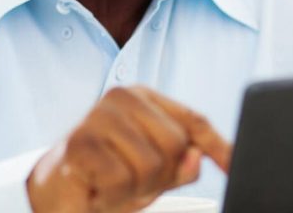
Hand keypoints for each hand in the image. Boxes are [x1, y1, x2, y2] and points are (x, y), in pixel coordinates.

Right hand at [26, 86, 231, 212]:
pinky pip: (122, 179)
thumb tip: (196, 157)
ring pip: (151, 165)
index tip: (237, 164)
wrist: (55, 193)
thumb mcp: (153, 174)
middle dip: (159, 177)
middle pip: (176, 145)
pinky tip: (97, 187)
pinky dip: (113, 195)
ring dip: (134, 188)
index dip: (219, 145)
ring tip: (112, 184)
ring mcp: (99, 116)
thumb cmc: (106, 178)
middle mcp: (123, 98)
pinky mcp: (80, 142)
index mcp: (145, 99)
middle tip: (131, 182)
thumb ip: (180, 165)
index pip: (193, 120)